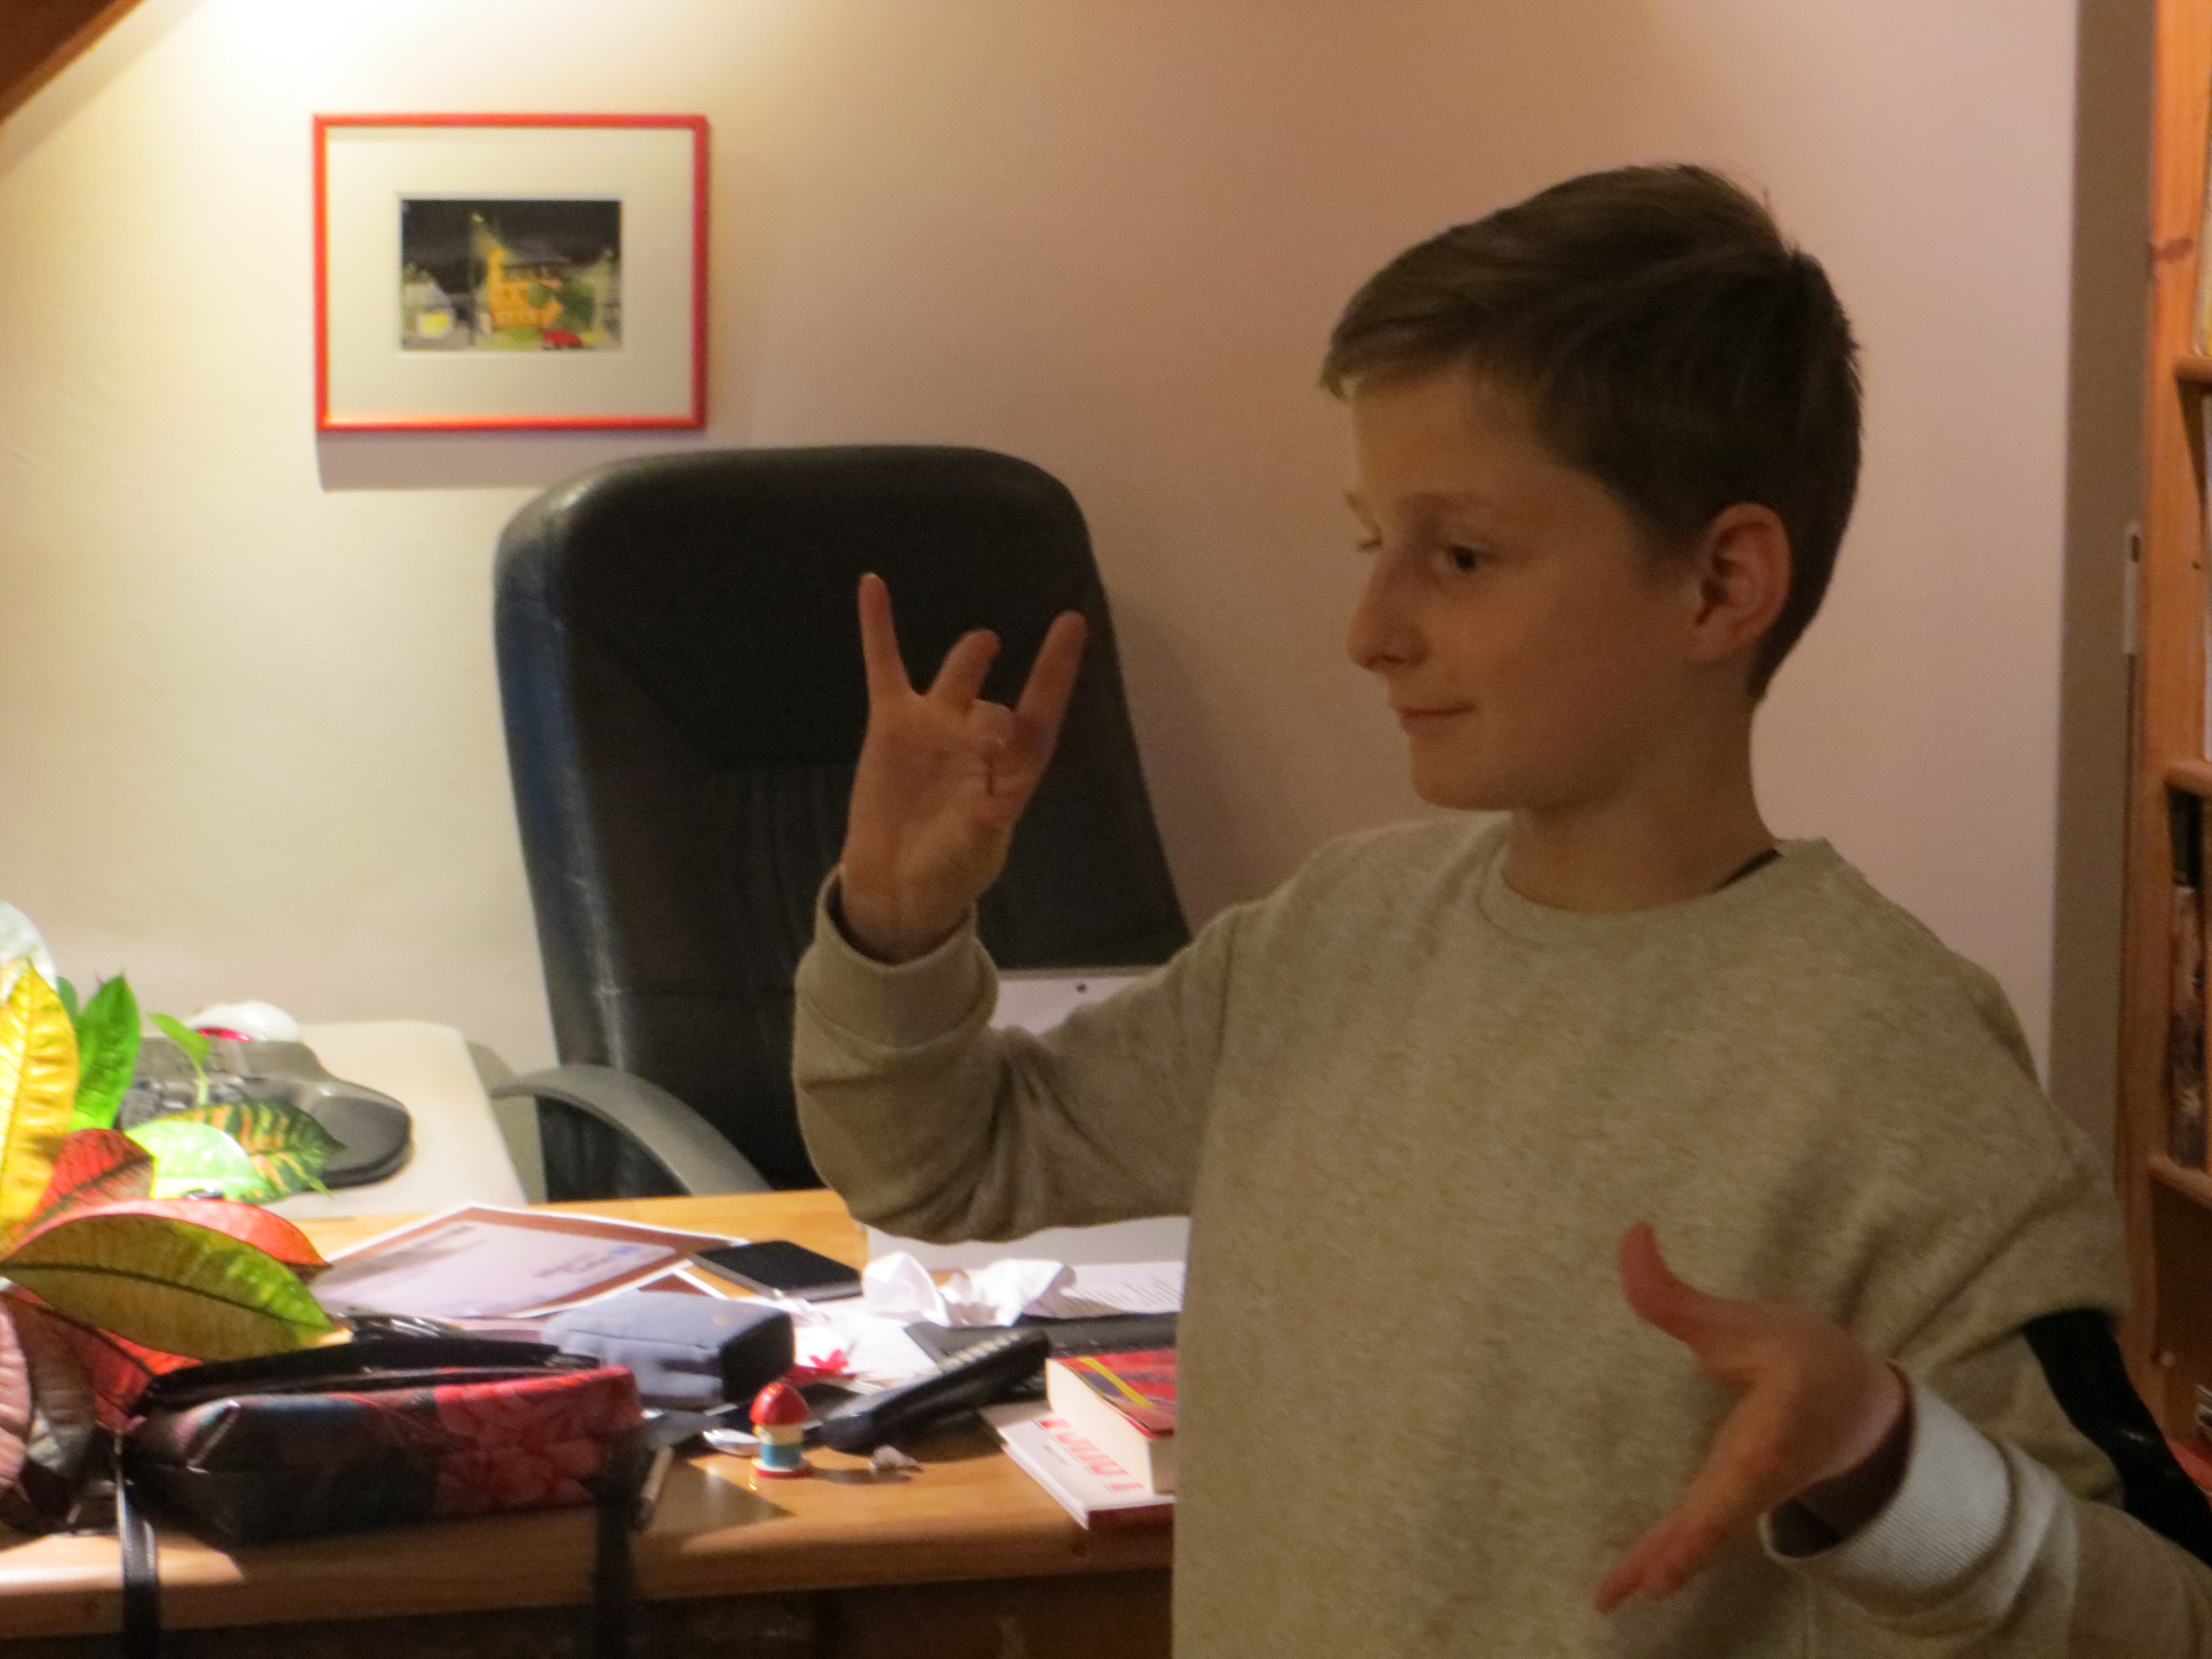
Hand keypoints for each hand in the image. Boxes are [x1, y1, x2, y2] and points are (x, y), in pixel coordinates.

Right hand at [835, 573, 1087, 962]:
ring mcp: (935, 728)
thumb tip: (999, 804)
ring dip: (970, 660)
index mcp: (1008, 774)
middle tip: (992, 736)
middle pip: (996, 712)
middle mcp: (977, 742)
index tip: (1074, 626)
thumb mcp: (972, 852)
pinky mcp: (891, 725)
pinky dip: (878, 630)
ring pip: (958, 681)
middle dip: (995, 720)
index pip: (1040, 718)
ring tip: (987, 644)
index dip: (1056, 675)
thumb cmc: (947, 871)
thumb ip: (983, 824)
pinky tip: (873, 585)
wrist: (895, 884)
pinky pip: (885, 668)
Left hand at [1594, 1222, 1909, 1613]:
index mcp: (1773, 1430)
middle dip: (1685, 1549)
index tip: (1690, 1526)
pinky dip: (1669, 1556)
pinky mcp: (1730, 1500)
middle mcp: (1759, 1472)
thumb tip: (1630, 1235)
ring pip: (1705, 1535)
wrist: (1858, 1405)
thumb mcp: (1748, 1320)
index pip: (1745, 1469)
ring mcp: (1744, 1493)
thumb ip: (1677, 1294)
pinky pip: (1697, 1534)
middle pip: (1721, 1517)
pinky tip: (1633, 1583)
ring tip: (1616, 1596)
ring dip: (1668, 1562)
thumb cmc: (1805, 1356)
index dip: (1719, 1502)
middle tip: (1644, 1586)